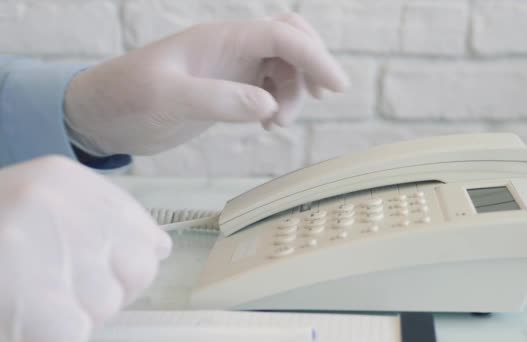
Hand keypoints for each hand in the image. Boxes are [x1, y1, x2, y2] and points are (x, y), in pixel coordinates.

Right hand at [0, 156, 170, 340]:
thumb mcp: (36, 207)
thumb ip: (97, 220)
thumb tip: (160, 250)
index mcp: (63, 179)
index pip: (145, 236)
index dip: (128, 266)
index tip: (98, 273)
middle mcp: (63, 206)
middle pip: (136, 271)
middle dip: (107, 290)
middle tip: (57, 290)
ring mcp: (52, 253)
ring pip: (108, 304)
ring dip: (75, 314)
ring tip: (28, 298)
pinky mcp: (45, 307)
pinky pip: (76, 330)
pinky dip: (52, 332)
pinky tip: (23, 315)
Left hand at [64, 13, 348, 155]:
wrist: (103, 115)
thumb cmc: (126, 98)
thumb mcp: (167, 99)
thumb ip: (219, 100)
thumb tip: (268, 106)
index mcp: (221, 40)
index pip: (282, 36)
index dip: (314, 56)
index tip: (336, 87)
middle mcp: (231, 49)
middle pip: (291, 41)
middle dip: (311, 66)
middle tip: (318, 99)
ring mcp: (231, 70)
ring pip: (284, 68)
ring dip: (294, 94)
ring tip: (276, 125)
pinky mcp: (228, 91)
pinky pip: (268, 88)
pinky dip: (279, 103)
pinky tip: (268, 124)